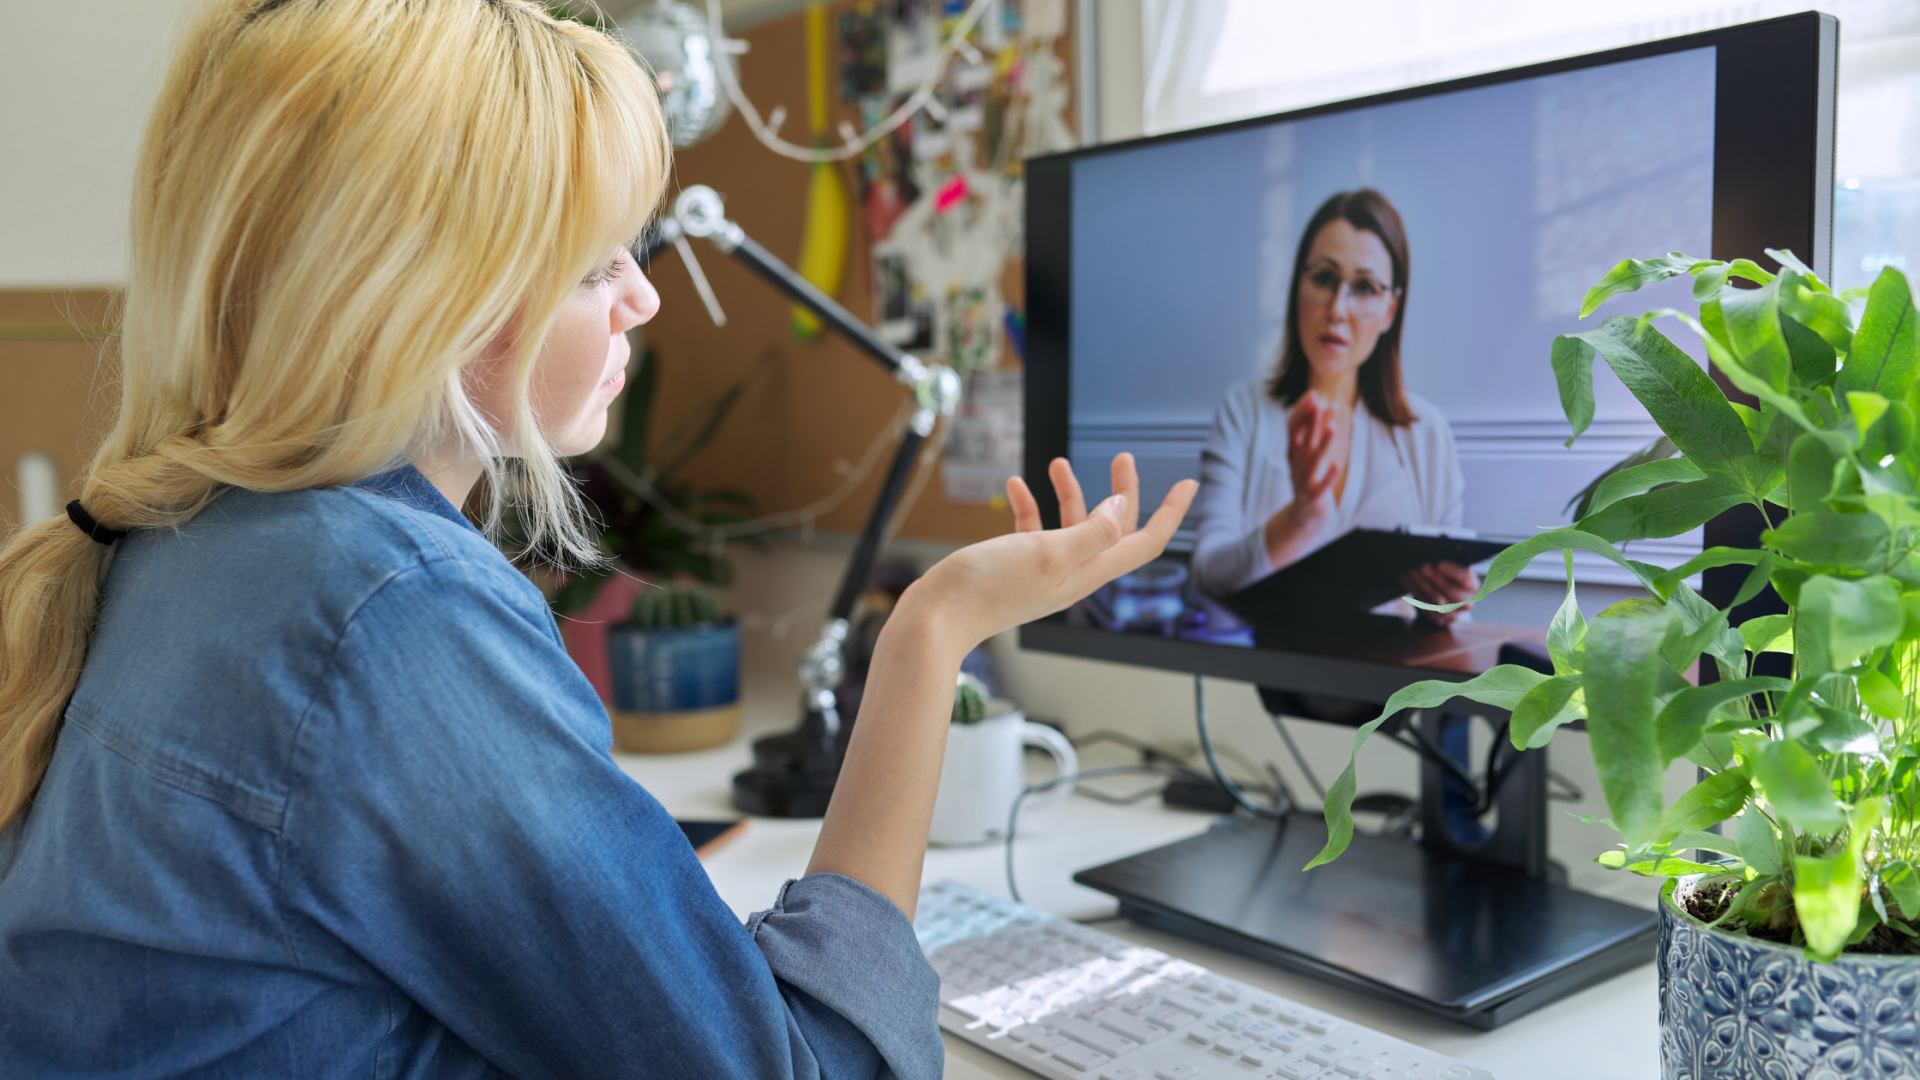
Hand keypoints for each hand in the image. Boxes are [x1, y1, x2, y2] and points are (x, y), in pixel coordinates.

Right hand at [900, 454, 1197, 658]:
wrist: (938, 616)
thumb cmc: (989, 588)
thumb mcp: (1049, 552)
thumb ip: (1090, 531)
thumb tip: (1121, 508)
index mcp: (1087, 571)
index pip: (1143, 542)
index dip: (1170, 514)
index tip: (1189, 484)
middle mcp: (1071, 572)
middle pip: (1112, 528)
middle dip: (1122, 492)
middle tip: (1124, 458)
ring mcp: (1044, 569)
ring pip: (1070, 524)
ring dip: (1069, 491)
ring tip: (1057, 463)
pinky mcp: (1015, 565)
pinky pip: (1032, 529)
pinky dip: (1029, 505)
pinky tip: (1015, 486)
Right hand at [1262, 394, 1340, 567]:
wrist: (1303, 516)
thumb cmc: (1307, 481)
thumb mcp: (1305, 457)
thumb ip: (1310, 433)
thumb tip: (1321, 405)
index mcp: (1292, 454)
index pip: (1293, 429)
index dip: (1302, 412)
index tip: (1313, 395)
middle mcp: (1295, 465)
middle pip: (1304, 440)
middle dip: (1313, 422)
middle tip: (1322, 403)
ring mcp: (1302, 482)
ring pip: (1313, 460)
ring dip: (1323, 444)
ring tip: (1333, 428)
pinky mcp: (1313, 497)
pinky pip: (1321, 485)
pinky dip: (1328, 476)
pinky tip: (1336, 465)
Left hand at [1403, 561, 1478, 627]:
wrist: (1437, 593)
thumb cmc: (1444, 574)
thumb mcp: (1448, 562)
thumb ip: (1449, 554)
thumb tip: (1442, 541)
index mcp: (1472, 585)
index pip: (1467, 579)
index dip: (1453, 572)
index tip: (1439, 564)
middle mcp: (1467, 601)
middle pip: (1453, 593)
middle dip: (1436, 579)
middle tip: (1423, 567)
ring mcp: (1454, 613)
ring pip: (1437, 601)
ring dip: (1423, 585)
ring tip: (1412, 572)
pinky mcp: (1439, 620)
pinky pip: (1426, 608)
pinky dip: (1415, 593)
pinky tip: (1407, 581)